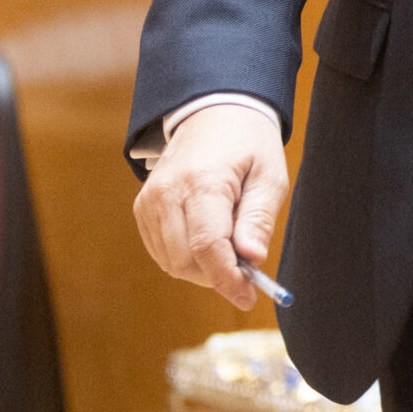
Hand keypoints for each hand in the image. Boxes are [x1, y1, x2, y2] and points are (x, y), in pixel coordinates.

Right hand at [134, 104, 291, 312]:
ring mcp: (149, 200)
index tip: (248, 299)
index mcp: (203, 182)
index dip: (227, 280)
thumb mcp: (270, 176)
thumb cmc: (247, 144)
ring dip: (202, 268)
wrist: (212, 112)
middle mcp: (168, 192)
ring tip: (229, 241)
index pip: (207, 247)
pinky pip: (161, 252)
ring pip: (172, 263)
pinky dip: (186, 258)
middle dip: (217, 275)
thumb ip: (259, 219)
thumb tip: (253, 259)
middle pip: (186, 262)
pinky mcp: (142, 207)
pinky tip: (207, 237)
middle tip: (246, 266)